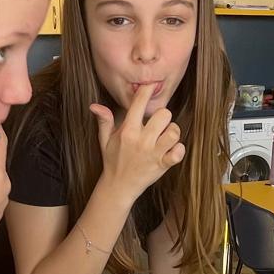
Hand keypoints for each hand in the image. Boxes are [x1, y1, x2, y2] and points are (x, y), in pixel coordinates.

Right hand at [91, 82, 183, 200]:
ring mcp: (153, 153)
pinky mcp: (162, 165)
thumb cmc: (113, 160)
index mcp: (128, 130)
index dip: (147, 90)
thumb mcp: (105, 140)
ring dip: (173, 131)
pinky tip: (171, 150)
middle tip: (158, 123)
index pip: (140, 103)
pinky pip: (179, 153)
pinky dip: (179, 150)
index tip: (151, 86)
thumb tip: (95, 105)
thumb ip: (104, 120)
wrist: (118, 186)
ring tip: (165, 136)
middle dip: (163, 116)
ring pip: (174, 132)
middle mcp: (142, 140)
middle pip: (164, 114)